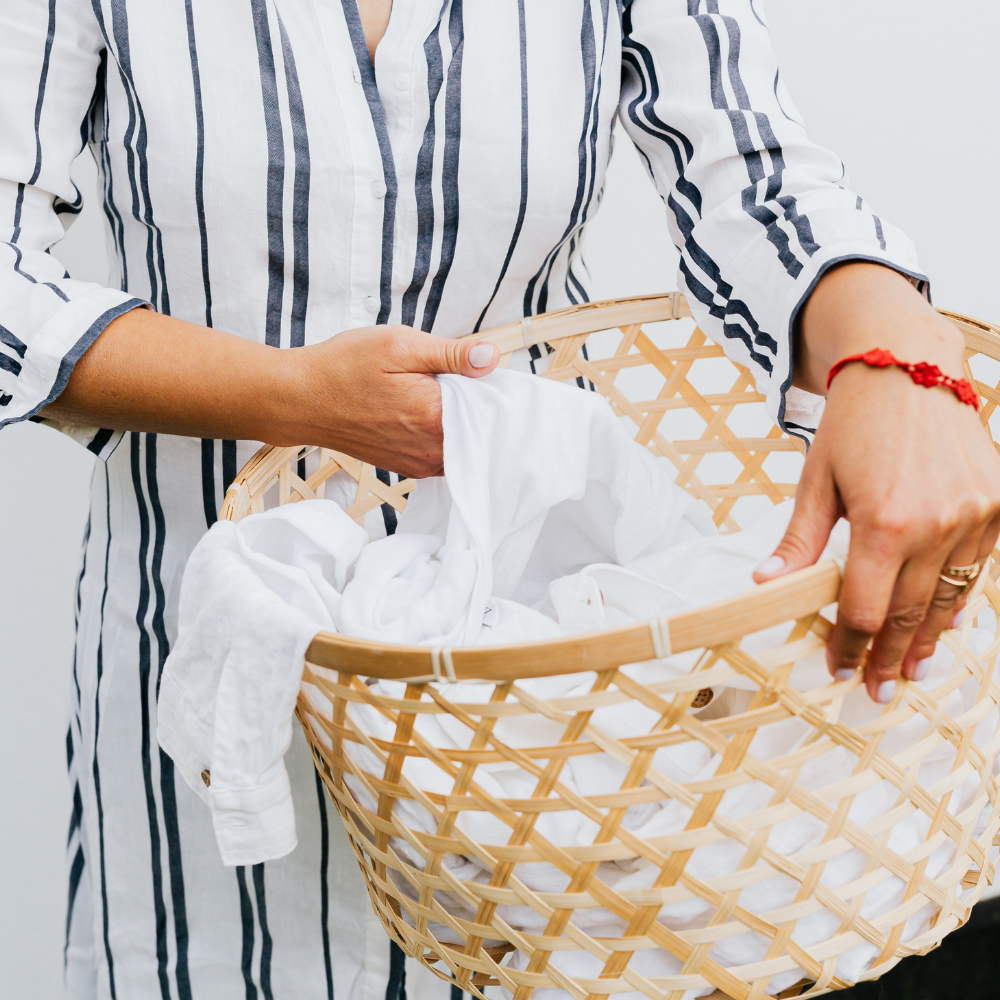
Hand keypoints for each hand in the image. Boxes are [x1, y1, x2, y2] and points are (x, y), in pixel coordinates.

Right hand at [284, 325, 497, 478]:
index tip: (477, 368)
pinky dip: (444, 433)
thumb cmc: (343, 367)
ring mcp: (421, 463)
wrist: (300, 400)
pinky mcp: (409, 468)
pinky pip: (444, 452)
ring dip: (460, 419)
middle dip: (477, 402)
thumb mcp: (399, 345)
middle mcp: (432, 449)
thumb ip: (451, 354)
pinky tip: (424, 411)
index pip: (490, 405)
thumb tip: (491, 358)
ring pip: (463, 442)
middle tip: (454, 376)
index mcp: (435, 416)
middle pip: (481, 427)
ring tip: (436, 393)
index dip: (489, 383)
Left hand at [754, 263, 999, 701]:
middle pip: (909, 614)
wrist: (910, 367)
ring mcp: (975, 516)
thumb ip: (799, 540)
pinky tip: (945, 623)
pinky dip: (959, 600)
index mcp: (883, 524)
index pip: (865, 609)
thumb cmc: (853, 424)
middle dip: (891, 657)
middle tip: (880, 690)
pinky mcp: (998, 504)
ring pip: (950, 598)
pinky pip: (978, 568)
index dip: (851, 645)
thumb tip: (767, 586)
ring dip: (929, 639)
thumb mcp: (816, 480)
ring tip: (913, 670)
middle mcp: (936, 526)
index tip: (841, 668)